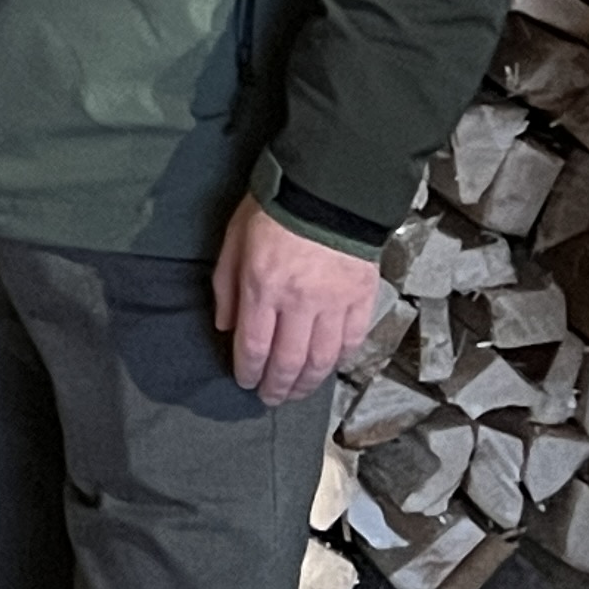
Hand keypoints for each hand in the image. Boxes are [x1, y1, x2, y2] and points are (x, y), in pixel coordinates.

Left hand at [213, 195, 383, 403]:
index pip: (254, 346)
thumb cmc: (271, 210)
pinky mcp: (363, 298)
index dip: (249, 371)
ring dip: (309, 382)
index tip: (245, 382)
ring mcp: (336, 304)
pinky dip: (340, 360)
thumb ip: (227, 287)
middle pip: (289, 361)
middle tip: (270, 398)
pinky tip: (329, 366)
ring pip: (324, 360)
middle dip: (277, 386)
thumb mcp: (233, 241)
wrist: (326, 189)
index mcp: (263, 288)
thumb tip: (225, 327)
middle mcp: (300, 303)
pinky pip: (353, 341)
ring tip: (298, 391)